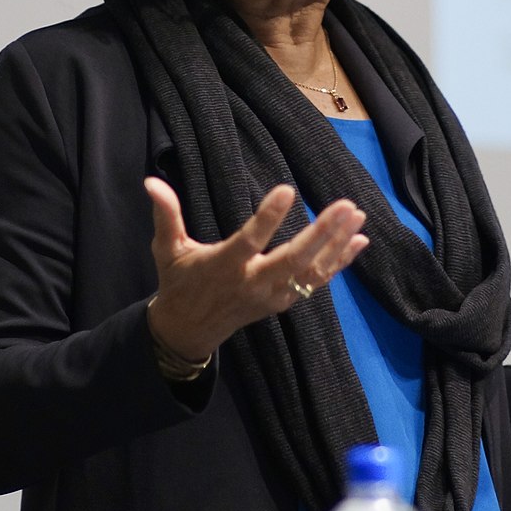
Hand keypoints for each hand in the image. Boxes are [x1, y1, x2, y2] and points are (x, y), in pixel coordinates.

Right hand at [143, 177, 368, 363]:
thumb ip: (165, 215)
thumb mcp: (166, 249)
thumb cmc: (178, 281)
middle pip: (292, 260)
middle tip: (344, 206)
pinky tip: (360, 240)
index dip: (267, 217)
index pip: (249, 241)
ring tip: (357, 216)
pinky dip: (339, 263)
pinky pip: (317, 281)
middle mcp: (252, 283)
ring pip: (310, 272)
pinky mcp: (284, 301)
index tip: (287, 189)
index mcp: (223, 267)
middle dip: (321, 234)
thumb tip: (150, 182)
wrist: (190, 329)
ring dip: (336, 245)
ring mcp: (272, 295)